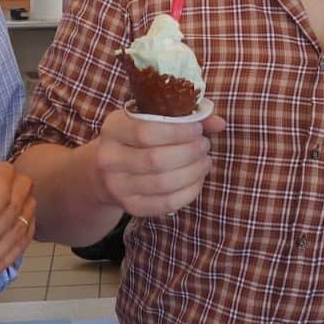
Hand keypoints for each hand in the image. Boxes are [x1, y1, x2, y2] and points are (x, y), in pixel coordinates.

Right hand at [89, 103, 225, 216]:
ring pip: (163, 184)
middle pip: (156, 160)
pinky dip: (189, 192)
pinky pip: (166, 203)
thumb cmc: (135, 138)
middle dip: (189, 152)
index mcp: (113, 129)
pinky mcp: (131, 207)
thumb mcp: (149, 119)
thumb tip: (218, 123)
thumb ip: (183, 117)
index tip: (198, 129)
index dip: (178, 131)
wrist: (105, 172)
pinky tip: (197, 179)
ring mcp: (117, 186)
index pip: (146, 131)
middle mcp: (109, 159)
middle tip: (204, 146)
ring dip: (193, 172)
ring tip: (204, 161)